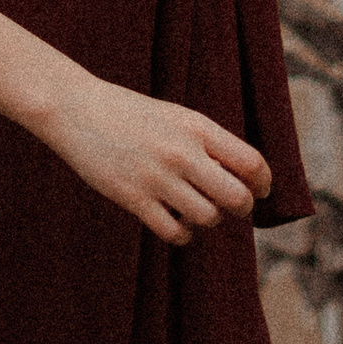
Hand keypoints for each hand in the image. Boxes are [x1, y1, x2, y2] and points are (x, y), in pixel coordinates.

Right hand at [44, 72, 274, 243]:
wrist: (78, 109)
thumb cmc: (132, 114)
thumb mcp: (176, 117)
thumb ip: (208, 144)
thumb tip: (241, 178)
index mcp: (197, 127)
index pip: (251, 163)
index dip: (264, 183)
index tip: (261, 191)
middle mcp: (182, 152)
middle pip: (237, 198)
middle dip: (241, 207)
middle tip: (232, 206)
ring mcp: (157, 178)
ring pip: (207, 218)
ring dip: (208, 219)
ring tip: (195, 208)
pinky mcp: (132, 198)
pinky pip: (174, 233)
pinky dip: (181, 233)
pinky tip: (175, 222)